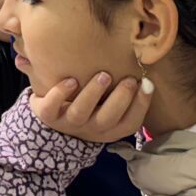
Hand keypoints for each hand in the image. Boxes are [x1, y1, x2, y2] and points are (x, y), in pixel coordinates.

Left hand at [30, 72, 151, 143]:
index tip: (147, 83)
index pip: (129, 124)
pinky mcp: (47, 115)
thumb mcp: (104, 104)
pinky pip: (51, 109)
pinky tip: (70, 80)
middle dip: (121, 99)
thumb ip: (119, 90)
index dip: (141, 106)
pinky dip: (60, 94)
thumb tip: (145, 66)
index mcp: (107, 128)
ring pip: (80, 112)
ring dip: (93, 93)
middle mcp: (89, 128)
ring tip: (103, 75)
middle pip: (108, 120)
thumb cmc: (85, 103)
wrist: (50, 113)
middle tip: (129, 79)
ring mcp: (67, 123)